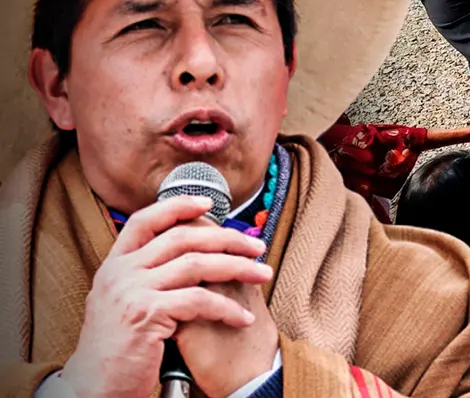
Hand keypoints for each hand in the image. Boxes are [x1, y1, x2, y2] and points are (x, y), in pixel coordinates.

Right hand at [59, 196, 270, 397]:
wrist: (94, 385)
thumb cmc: (119, 346)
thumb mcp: (124, 300)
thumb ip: (147, 274)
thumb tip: (190, 252)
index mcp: (115, 264)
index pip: (145, 219)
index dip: (178, 205)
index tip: (209, 202)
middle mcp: (120, 272)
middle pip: (183, 237)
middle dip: (227, 238)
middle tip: (257, 246)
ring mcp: (131, 291)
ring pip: (197, 265)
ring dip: (237, 267)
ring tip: (263, 274)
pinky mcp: (146, 314)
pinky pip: (199, 300)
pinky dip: (227, 307)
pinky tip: (244, 317)